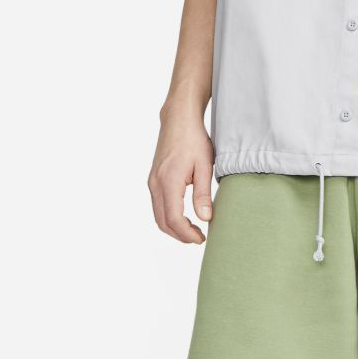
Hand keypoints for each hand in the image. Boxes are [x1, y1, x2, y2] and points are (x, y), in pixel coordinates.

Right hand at [149, 107, 215, 243]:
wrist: (178, 120)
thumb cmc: (194, 139)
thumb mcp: (204, 166)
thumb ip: (203, 194)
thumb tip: (205, 218)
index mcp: (169, 181)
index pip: (173, 218)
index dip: (187, 234)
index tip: (201, 238)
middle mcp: (156, 184)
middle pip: (162, 222)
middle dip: (180, 235)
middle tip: (199, 237)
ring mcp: (152, 182)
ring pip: (158, 216)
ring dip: (174, 228)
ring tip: (194, 230)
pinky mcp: (153, 180)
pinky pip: (158, 206)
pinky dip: (169, 217)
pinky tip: (185, 217)